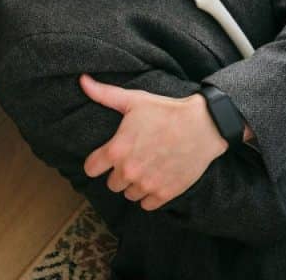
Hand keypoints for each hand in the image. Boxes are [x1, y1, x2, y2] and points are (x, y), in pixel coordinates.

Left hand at [81, 74, 228, 210]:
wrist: (203, 125)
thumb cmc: (166, 111)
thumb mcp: (134, 100)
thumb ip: (104, 94)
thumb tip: (82, 80)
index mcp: (117, 150)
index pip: (90, 169)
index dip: (97, 162)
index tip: (106, 157)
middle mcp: (128, 171)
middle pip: (111, 184)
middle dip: (119, 172)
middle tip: (134, 158)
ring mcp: (147, 185)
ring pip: (129, 194)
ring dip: (134, 184)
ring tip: (147, 167)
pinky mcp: (165, 194)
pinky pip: (146, 205)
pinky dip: (150, 195)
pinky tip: (157, 178)